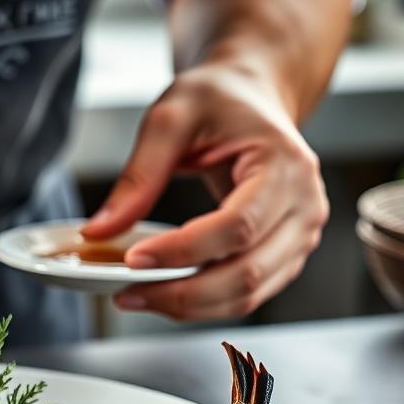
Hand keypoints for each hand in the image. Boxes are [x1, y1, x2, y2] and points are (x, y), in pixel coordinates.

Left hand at [81, 62, 328, 319]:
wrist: (252, 96)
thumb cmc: (218, 100)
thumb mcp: (170, 119)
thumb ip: (138, 176)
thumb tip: (99, 231)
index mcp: (285, 165)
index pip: (236, 226)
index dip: (183, 251)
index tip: (132, 259)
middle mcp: (304, 206)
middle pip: (246, 272)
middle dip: (181, 293)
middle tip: (126, 293)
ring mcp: (300, 235)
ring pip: (249, 294)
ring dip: (190, 306)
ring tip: (137, 296)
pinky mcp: (286, 254)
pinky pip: (248, 293)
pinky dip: (205, 303)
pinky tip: (164, 292)